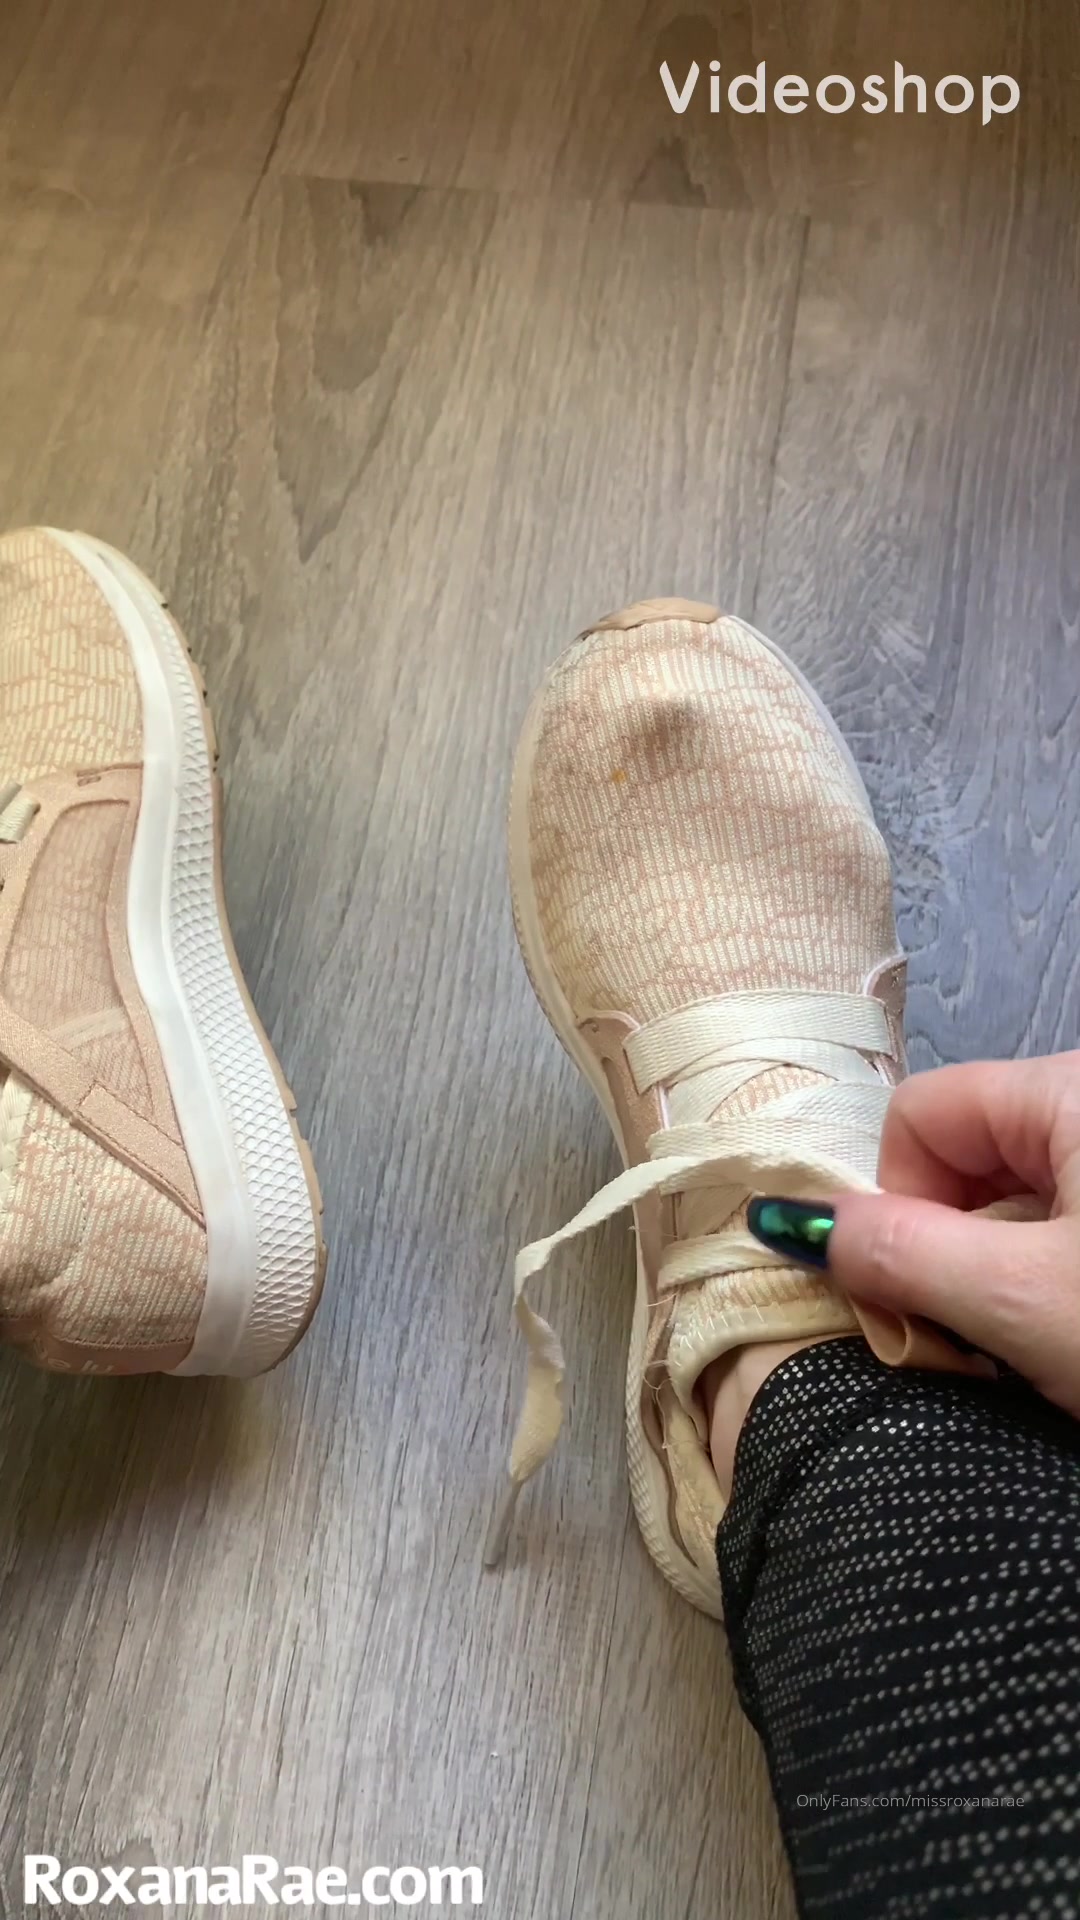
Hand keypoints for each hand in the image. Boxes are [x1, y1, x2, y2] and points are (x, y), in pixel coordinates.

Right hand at [828, 1054, 1079, 1416]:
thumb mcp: (1023, 1299)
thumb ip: (904, 1254)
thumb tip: (791, 1221)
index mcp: (1066, 1088)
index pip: (919, 1112)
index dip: (899, 1201)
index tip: (929, 1288)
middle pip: (961, 1153)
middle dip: (944, 1243)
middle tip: (972, 1330)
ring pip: (1009, 1198)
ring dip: (992, 1270)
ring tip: (1026, 1343)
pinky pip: (1061, 1222)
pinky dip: (1044, 1277)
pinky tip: (1066, 1334)